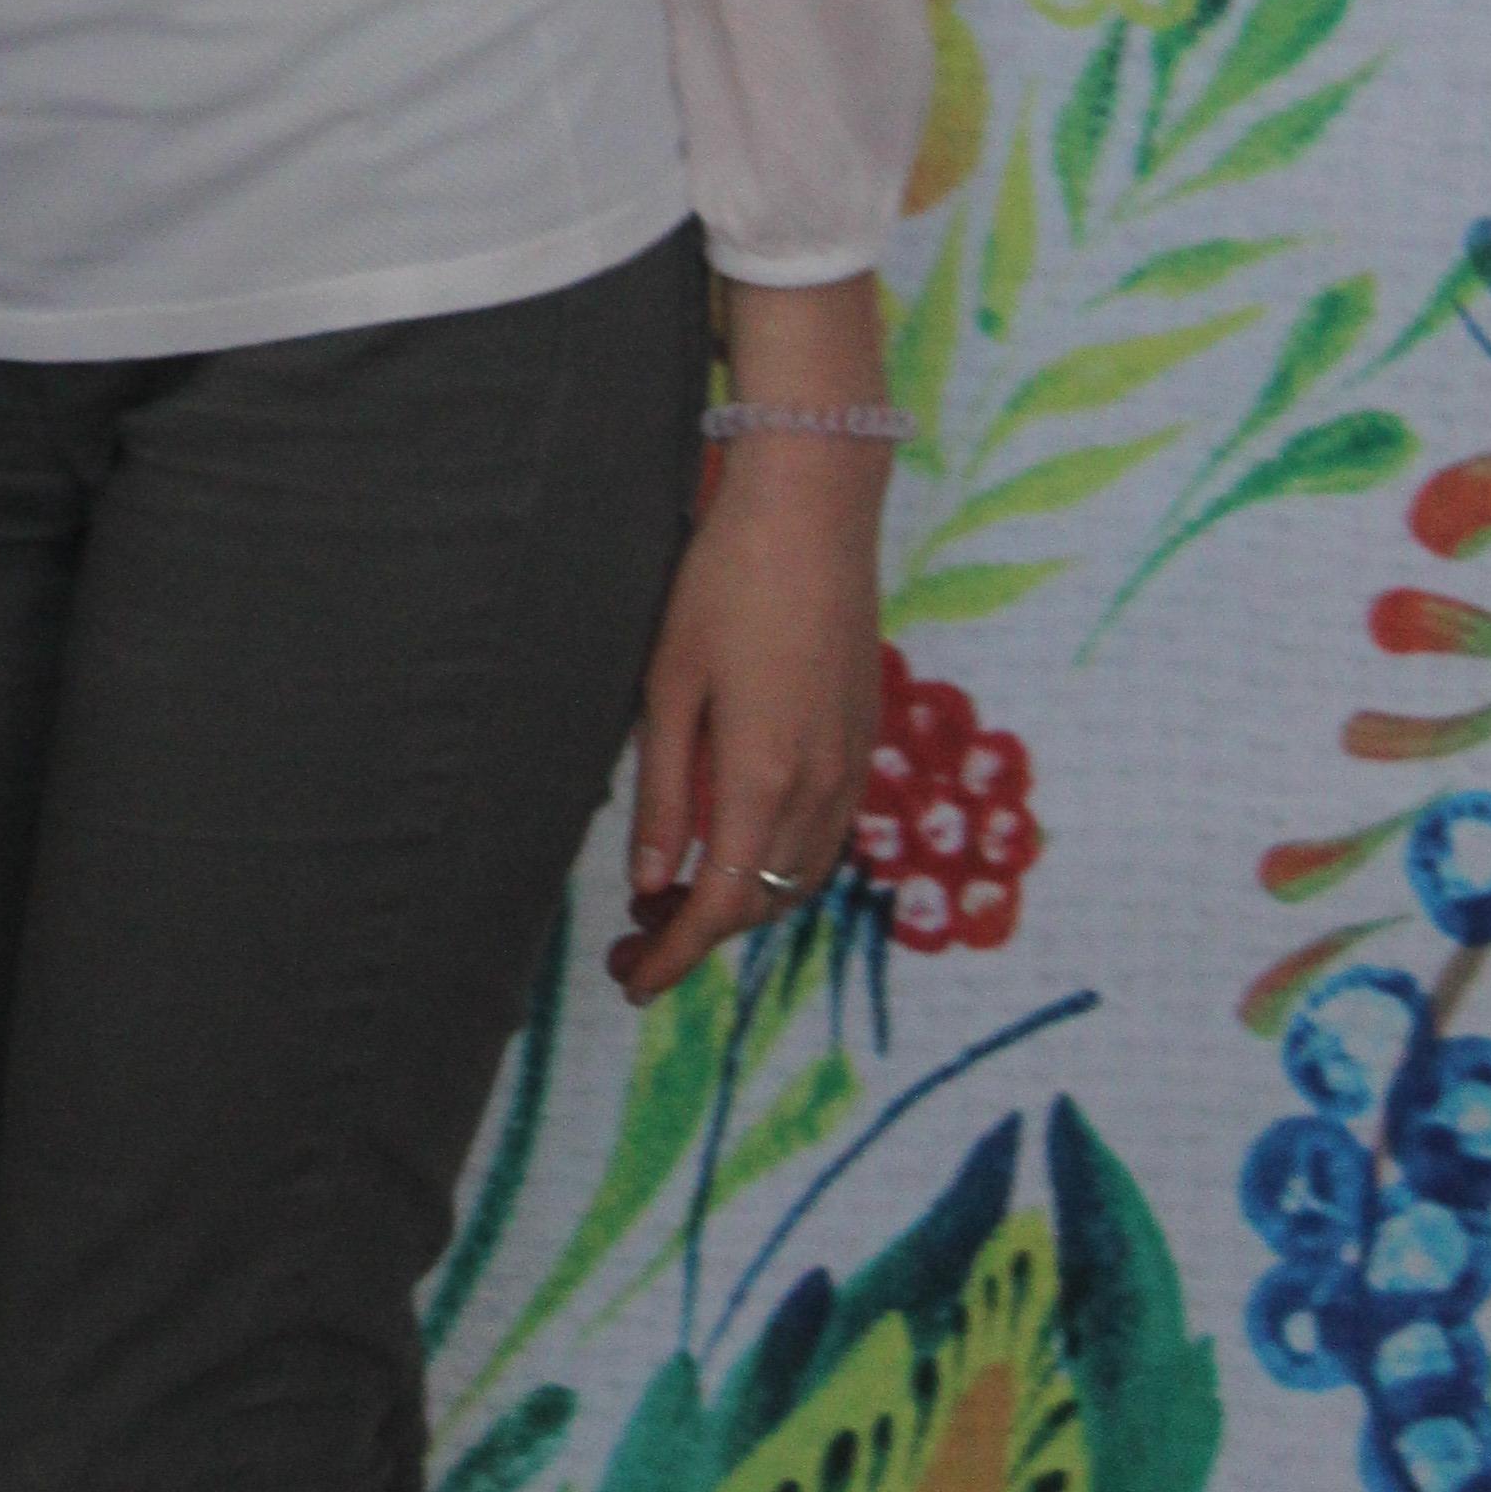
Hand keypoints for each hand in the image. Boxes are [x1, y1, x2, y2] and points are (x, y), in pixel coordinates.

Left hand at [608, 435, 885, 1004]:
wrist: (814, 511)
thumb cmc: (725, 582)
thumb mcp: (670, 683)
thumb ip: (666, 789)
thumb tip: (650, 882)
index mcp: (765, 776)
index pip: (720, 904)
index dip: (673, 956)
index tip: (628, 980)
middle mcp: (821, 786)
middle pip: (762, 901)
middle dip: (699, 935)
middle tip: (632, 938)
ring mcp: (852, 764)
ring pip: (799, 875)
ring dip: (742, 902)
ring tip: (674, 900)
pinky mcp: (863, 738)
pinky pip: (825, 835)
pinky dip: (779, 865)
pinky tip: (736, 846)